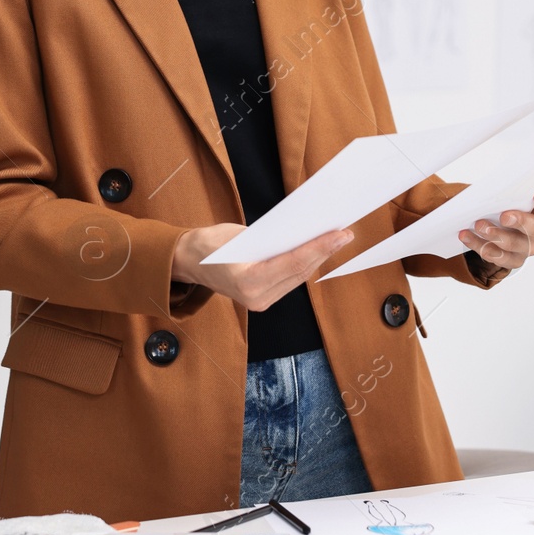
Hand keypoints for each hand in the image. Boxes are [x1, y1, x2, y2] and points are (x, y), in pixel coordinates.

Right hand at [172, 223, 352, 310]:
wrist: (188, 263)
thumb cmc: (209, 245)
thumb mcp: (237, 234)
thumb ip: (269, 239)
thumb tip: (302, 233)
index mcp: (247, 281)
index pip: (293, 263)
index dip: (320, 247)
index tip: (340, 234)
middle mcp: (256, 297)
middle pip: (300, 272)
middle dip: (325, 251)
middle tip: (345, 233)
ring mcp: (260, 301)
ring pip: (299, 277)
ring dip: (319, 258)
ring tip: (338, 239)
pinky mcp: (263, 299)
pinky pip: (291, 280)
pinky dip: (306, 264)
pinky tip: (319, 250)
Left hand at [458, 187, 533, 271]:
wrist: (503, 231)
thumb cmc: (509, 209)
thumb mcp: (512, 199)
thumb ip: (509, 194)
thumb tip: (491, 190)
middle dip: (519, 221)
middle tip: (504, 216)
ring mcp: (528, 247)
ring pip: (513, 244)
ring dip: (494, 234)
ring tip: (479, 225)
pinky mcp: (514, 260)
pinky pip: (497, 256)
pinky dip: (479, 245)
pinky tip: (467, 236)